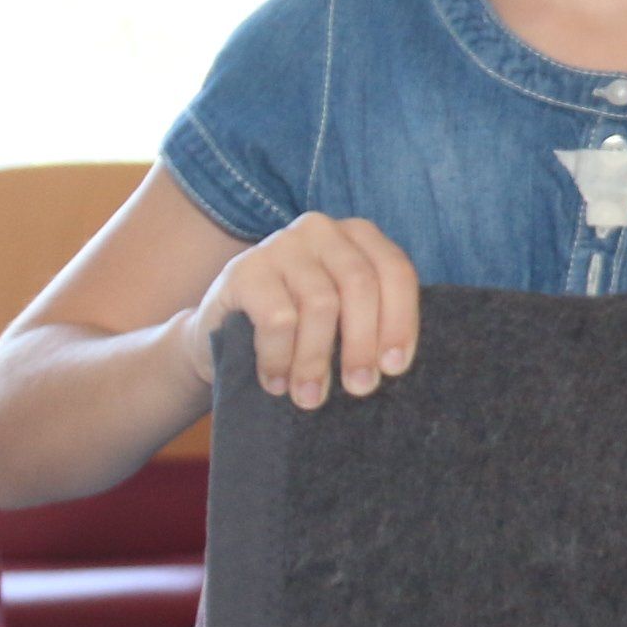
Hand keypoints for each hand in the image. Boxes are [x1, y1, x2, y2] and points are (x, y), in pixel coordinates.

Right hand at [187, 213, 419, 408]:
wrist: (225, 328)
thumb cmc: (300, 326)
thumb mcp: (342, 316)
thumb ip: (371, 322)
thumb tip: (393, 365)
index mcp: (360, 236)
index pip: (396, 273)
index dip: (401, 321)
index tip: (394, 368)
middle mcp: (323, 230)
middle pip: (360, 285)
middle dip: (362, 343)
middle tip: (359, 388)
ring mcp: (282, 244)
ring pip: (320, 304)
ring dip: (317, 359)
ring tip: (310, 396)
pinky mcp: (245, 269)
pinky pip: (277, 318)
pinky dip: (280, 357)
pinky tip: (276, 383)